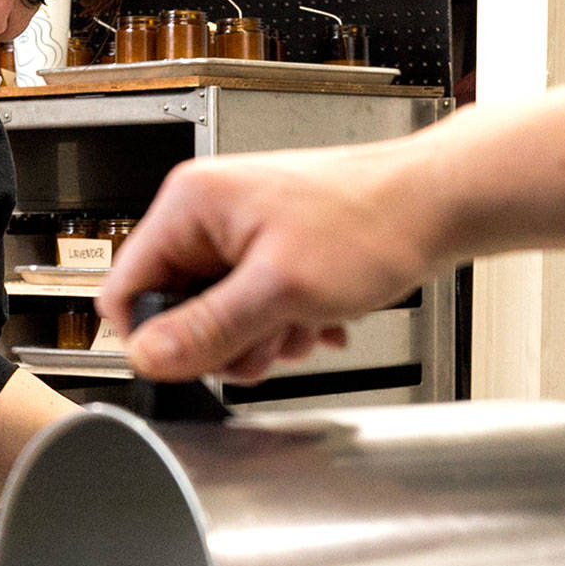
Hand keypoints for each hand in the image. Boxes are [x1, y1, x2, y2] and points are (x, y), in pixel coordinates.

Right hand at [98, 140, 439, 381]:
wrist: (437, 205)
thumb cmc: (372, 223)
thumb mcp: (280, 290)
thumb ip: (207, 328)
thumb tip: (146, 356)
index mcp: (191, 205)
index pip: (127, 286)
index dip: (152, 335)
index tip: (191, 360)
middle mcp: (209, 213)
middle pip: (175, 307)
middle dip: (220, 340)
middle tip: (265, 340)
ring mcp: (242, 232)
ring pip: (218, 314)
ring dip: (259, 337)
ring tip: (301, 325)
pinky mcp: (272, 251)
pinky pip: (252, 306)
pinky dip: (282, 324)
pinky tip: (317, 320)